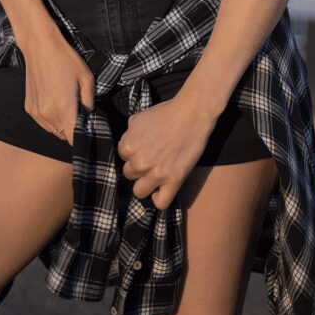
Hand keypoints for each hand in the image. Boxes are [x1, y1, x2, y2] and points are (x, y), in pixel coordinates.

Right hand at [21, 26, 94, 145]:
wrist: (39, 46)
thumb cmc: (66, 59)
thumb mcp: (86, 78)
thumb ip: (89, 102)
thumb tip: (91, 118)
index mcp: (64, 108)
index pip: (74, 139)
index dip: (83, 139)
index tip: (89, 131)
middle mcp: (48, 114)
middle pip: (65, 137)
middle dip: (74, 130)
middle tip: (80, 113)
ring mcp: (36, 112)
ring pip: (54, 131)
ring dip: (62, 126)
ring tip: (67, 106)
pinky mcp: (29, 108)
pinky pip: (44, 124)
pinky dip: (51, 120)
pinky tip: (55, 103)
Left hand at [116, 93, 217, 209]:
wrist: (192, 113)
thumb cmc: (166, 112)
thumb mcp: (139, 117)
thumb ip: (129, 133)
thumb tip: (128, 144)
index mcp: (128, 146)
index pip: (122, 157)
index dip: (134, 151)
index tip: (145, 147)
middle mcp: (139, 162)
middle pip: (129, 174)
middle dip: (139, 167)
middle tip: (152, 158)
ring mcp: (156, 174)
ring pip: (139, 192)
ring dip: (145, 183)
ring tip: (155, 174)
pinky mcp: (173, 181)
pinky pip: (160, 203)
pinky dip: (159, 198)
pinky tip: (161, 189)